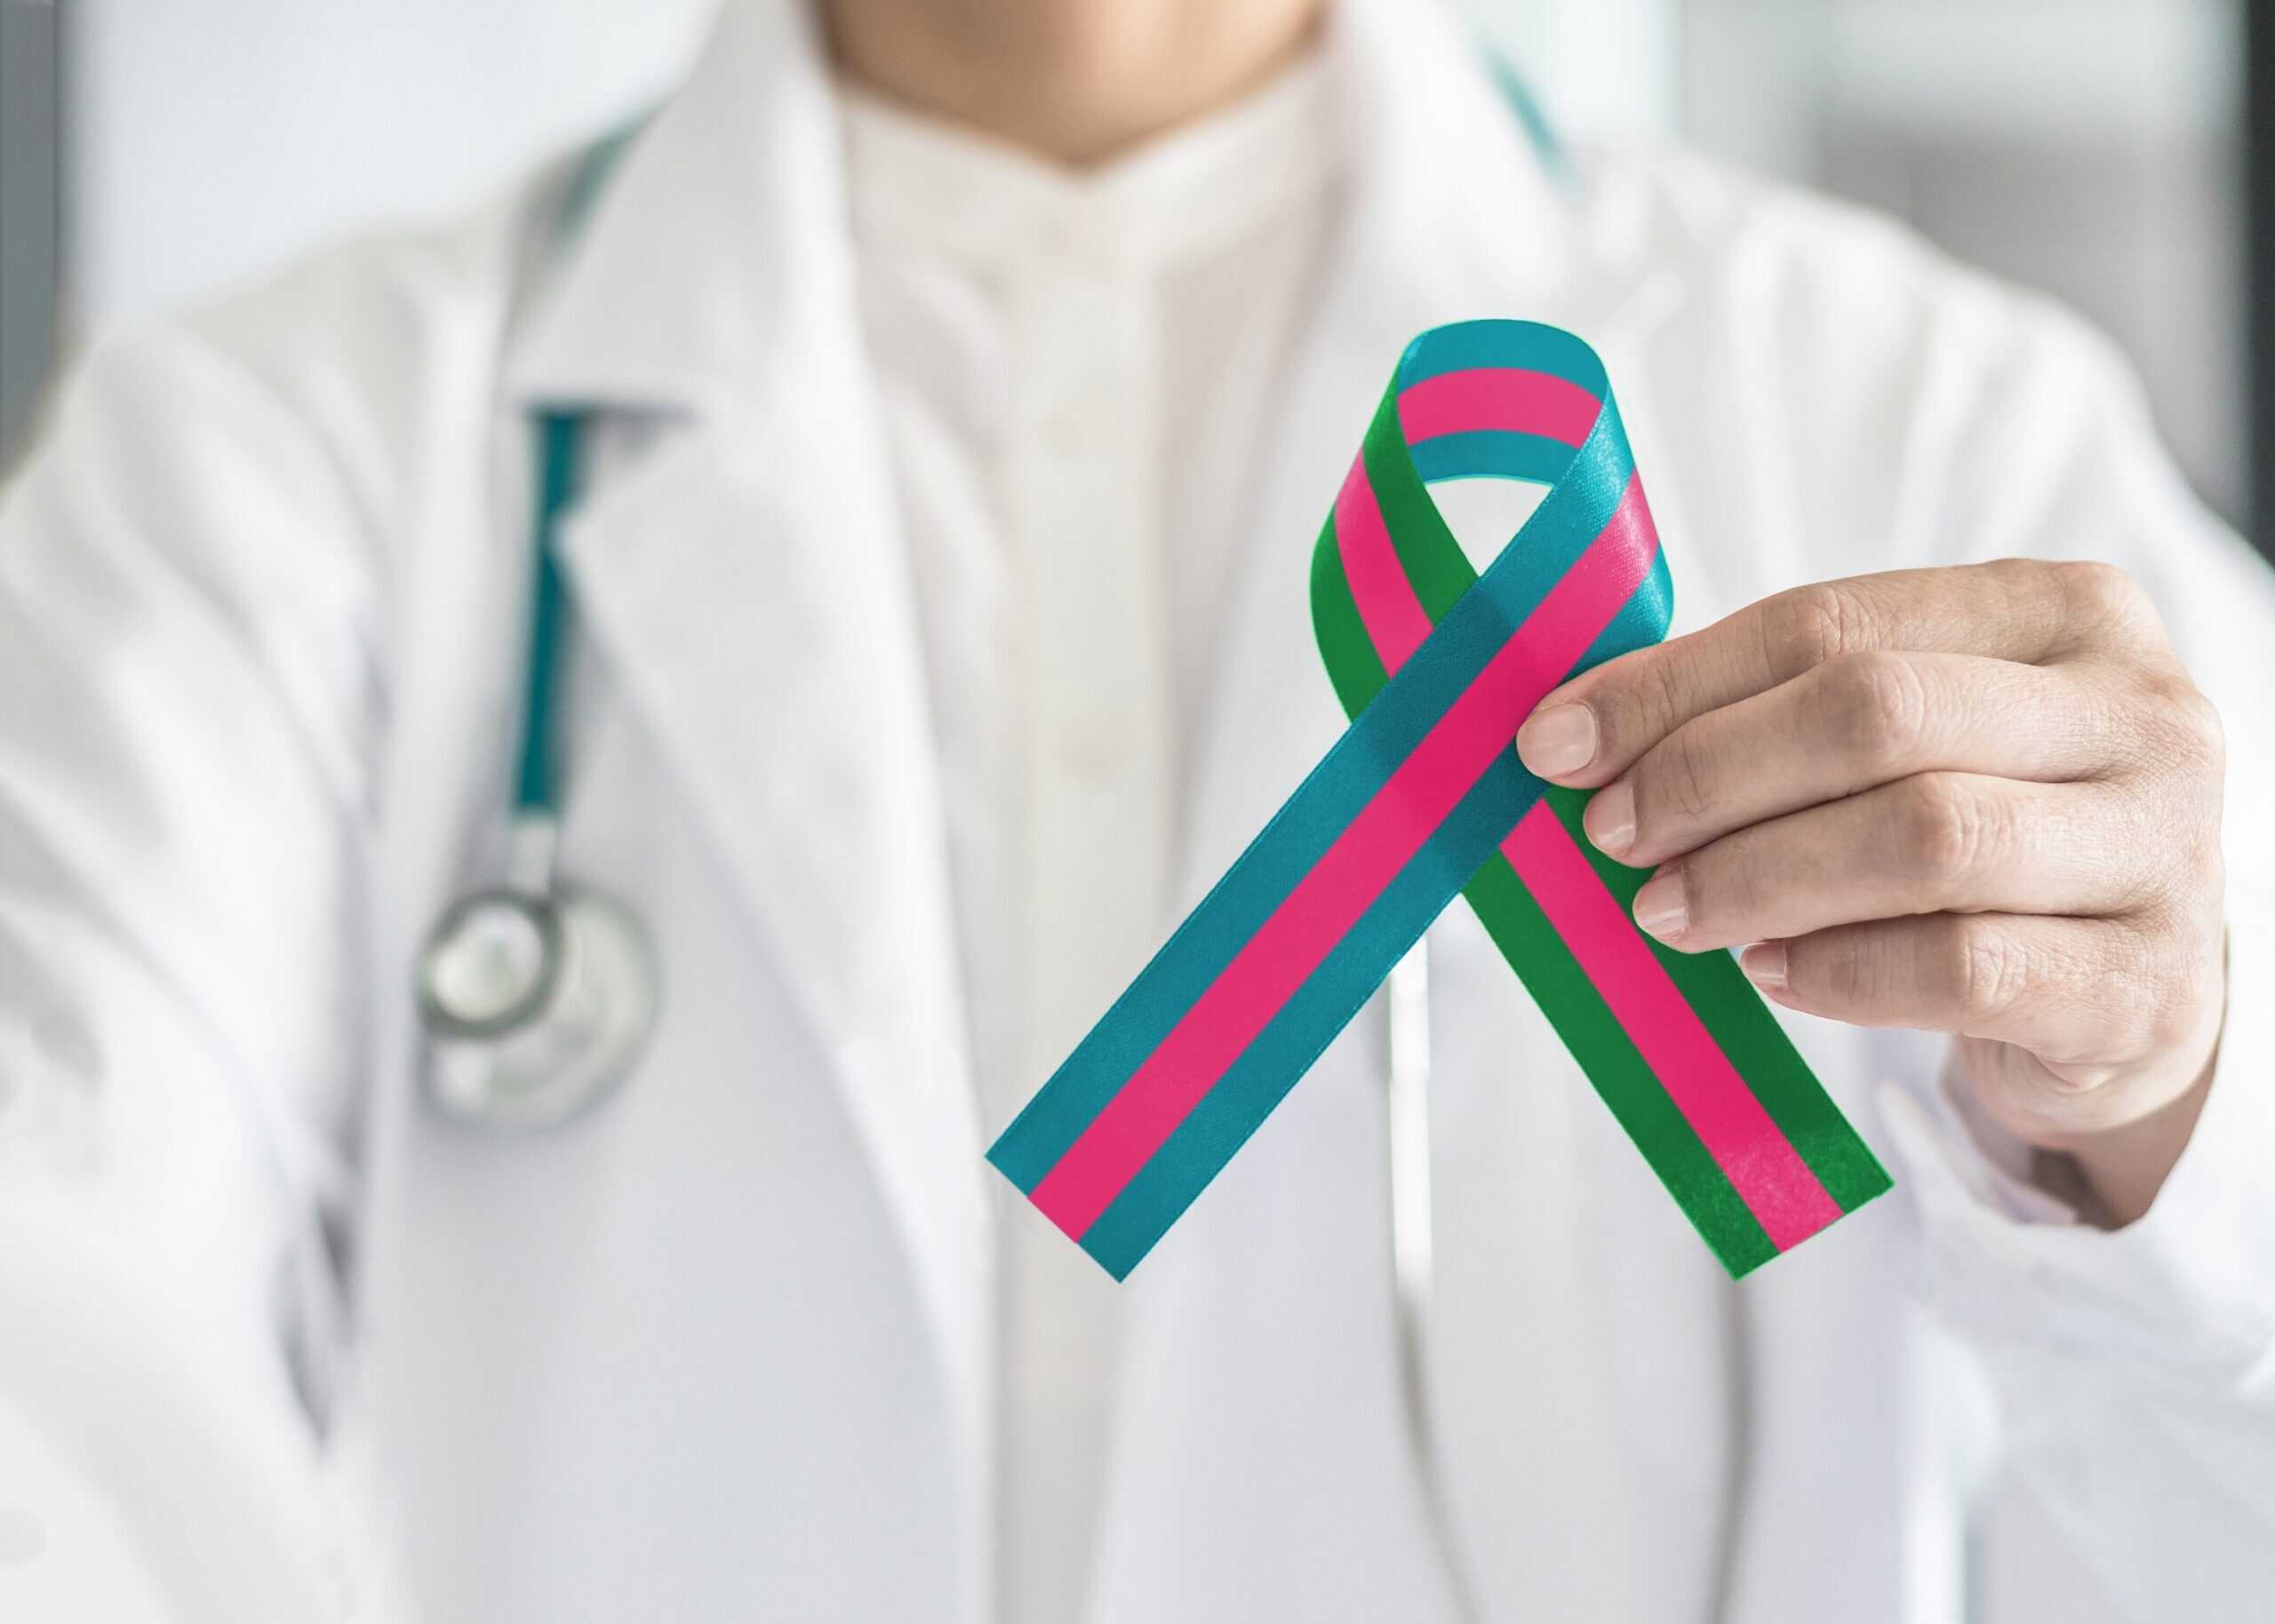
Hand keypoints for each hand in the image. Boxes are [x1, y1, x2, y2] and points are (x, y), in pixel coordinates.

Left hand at [1514, 561, 2226, 1225]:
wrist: (2131, 990)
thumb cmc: (1988, 832)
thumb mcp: (1909, 741)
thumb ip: (1772, 711)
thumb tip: (1574, 732)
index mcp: (2064, 611)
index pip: (1831, 623)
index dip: (1675, 685)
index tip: (1558, 742)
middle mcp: (2138, 713)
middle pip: (1879, 716)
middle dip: (1710, 775)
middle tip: (1612, 834)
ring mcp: (2161, 849)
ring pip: (1924, 839)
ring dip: (1758, 877)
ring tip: (1668, 910)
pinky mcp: (2142, 986)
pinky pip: (1962, 967)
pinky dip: (1838, 971)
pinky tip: (1769, 972)